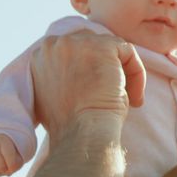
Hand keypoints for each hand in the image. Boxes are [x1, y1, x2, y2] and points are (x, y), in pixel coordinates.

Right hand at [0, 134, 22, 176]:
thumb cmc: (7, 153)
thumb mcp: (17, 156)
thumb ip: (17, 165)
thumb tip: (8, 173)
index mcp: (4, 140)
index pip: (11, 159)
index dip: (13, 166)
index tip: (12, 164)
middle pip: (1, 168)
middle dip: (5, 170)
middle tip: (3, 165)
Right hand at [30, 31, 145, 139]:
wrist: (82, 133)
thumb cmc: (70, 125)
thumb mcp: (54, 96)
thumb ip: (60, 77)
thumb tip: (81, 73)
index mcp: (40, 57)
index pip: (72, 51)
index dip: (89, 69)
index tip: (98, 92)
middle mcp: (54, 44)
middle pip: (91, 44)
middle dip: (105, 67)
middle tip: (114, 95)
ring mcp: (78, 43)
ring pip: (111, 49)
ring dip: (123, 73)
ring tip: (128, 100)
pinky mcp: (102, 47)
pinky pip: (127, 52)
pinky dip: (137, 73)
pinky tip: (135, 98)